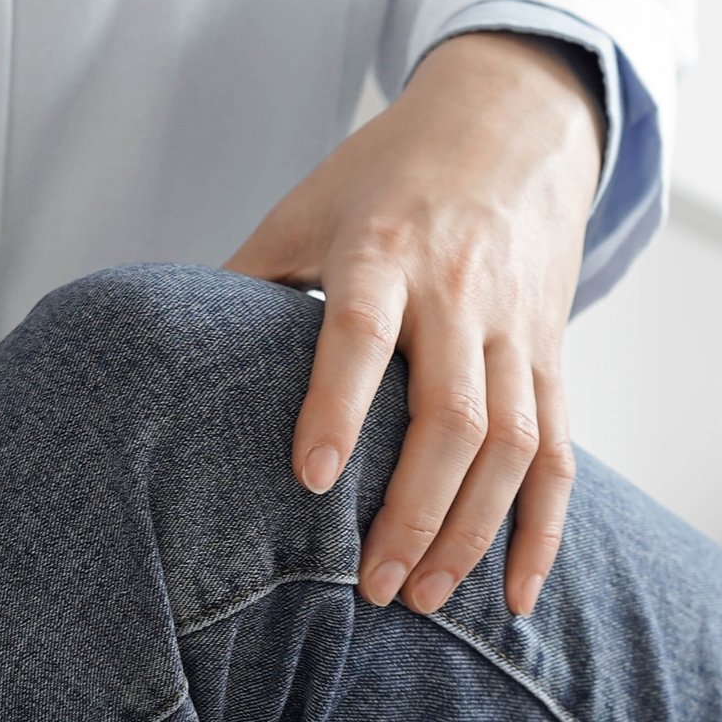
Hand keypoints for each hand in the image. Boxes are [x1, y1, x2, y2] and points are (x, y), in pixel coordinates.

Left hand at [228, 32, 600, 617]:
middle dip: (415, 510)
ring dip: (472, 531)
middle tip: (370, 586)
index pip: (363, 331)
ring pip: (513, 444)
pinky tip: (515, 595)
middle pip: (452, 414)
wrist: (513, 123)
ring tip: (423, 599)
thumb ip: (248, 282)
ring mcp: (516, 327)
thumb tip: (161, 363)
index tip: (311, 478)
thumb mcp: (307, 207)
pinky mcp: (551, 354)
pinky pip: (561, 451)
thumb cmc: (390, 172)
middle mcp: (460, 293)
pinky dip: (543, 528)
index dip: (338, 403)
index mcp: (386, 251)